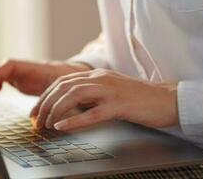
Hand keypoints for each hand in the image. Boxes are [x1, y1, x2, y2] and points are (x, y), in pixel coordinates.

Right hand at [0, 60, 91, 102]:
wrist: (70, 74)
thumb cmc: (67, 78)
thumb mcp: (61, 85)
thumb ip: (50, 95)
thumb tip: (39, 114)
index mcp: (31, 67)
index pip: (8, 66)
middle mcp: (23, 69)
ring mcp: (20, 74)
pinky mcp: (20, 81)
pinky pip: (2, 80)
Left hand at [31, 69, 177, 130]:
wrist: (166, 99)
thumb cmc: (138, 99)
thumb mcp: (109, 92)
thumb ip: (90, 95)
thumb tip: (68, 106)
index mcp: (97, 75)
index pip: (63, 82)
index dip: (45, 96)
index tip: (36, 110)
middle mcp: (101, 78)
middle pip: (64, 87)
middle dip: (45, 104)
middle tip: (36, 120)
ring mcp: (111, 90)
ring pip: (74, 96)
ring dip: (55, 110)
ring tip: (46, 124)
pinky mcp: (121, 105)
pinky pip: (93, 112)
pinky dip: (75, 119)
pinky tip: (62, 126)